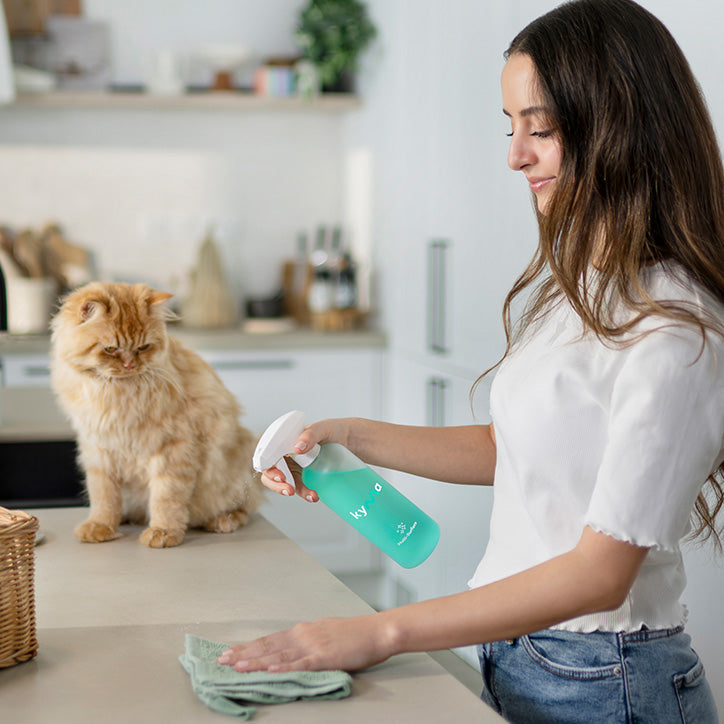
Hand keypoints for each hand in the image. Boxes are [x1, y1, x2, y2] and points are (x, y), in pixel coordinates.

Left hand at [216, 614, 394, 672]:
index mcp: (303, 631)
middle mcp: (304, 635)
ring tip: (238, 666)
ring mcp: (314, 645)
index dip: (249, 647)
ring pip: (280, 655)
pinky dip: (285, 667)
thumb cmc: (355, 635)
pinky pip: (302, 663)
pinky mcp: (326, 656)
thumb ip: (307, 643)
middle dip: (244, 653)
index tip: (229, 652)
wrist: (378, 631)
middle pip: (268, 645)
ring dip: (257, 661)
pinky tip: (271, 670)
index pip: (270, 640)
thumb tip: (290, 651)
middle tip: (222, 660)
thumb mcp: (326, 634)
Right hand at [261, 418, 351, 501]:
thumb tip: (297, 448)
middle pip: (270, 473)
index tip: (280, 476)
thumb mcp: (323, 428)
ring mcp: (295, 468)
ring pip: (283, 483)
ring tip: (309, 495)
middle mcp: (285, 455)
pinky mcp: (305, 477)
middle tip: (289, 490)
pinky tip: (315, 496)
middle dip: (276, 485)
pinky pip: (300, 488)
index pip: (267, 455)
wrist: (351, 440)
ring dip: (291, 491)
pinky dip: (305, 493)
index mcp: (283, 441)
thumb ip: (310, 435)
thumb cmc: (333, 430)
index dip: (268, 468)